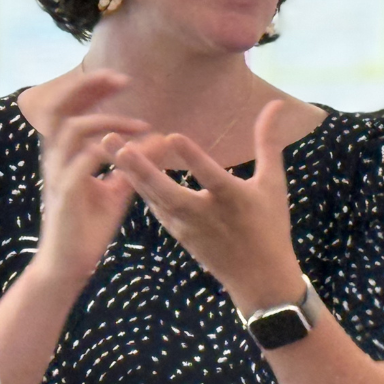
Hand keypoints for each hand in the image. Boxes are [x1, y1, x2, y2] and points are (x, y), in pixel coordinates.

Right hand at [34, 71, 149, 293]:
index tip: (122, 79)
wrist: (69, 264)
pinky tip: (130, 152)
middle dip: (90, 87)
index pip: (70, 107)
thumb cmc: (87, 228)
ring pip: (73, 130)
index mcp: (63, 152)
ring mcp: (58, 173)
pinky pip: (83, 162)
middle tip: (123, 79)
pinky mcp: (66, 193)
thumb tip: (157, 142)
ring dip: (108, 122)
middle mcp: (55, 157)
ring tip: (141, 126)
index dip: (92, 88)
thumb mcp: (114, 191)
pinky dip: (106, 152)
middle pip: (62, 106)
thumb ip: (131, 165)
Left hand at [109, 99, 302, 316]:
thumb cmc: (269, 226)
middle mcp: (207, 215)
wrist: (259, 280)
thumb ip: (267, 142)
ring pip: (155, 199)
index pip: (211, 177)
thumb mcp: (272, 184)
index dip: (193, 158)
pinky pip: (154, 206)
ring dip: (131, 174)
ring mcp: (188, 227)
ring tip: (109, 147)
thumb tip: (275, 103)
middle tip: (120, 147)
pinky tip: (120, 166)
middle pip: (170, 193)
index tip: (172, 136)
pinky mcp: (177, 233)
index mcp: (234, 200)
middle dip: (144, 171)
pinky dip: (138, 187)